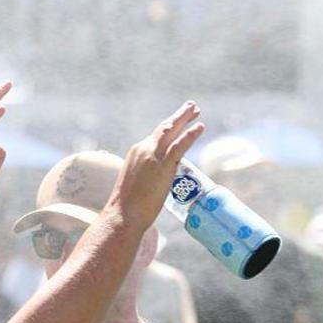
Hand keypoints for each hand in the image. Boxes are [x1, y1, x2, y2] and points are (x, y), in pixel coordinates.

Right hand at [111, 101, 203, 228]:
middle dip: (179, 116)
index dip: (170, 126)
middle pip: (164, 128)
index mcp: (137, 153)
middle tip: (192, 106)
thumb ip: (147, 176)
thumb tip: (156, 181)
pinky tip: (200, 127)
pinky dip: (190, 135)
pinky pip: (179, 146)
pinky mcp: (162, 166)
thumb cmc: (128, 207)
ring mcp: (153, 157)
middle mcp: (143, 149)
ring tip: (197, 110)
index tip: (179, 119)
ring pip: (172, 131)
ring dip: (185, 119)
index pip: (156, 136)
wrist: (122, 215)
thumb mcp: (137, 184)